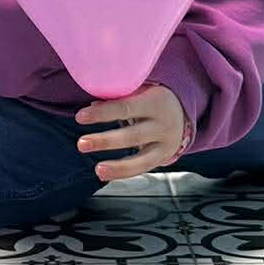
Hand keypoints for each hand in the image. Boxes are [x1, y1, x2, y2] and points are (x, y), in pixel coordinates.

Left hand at [75, 83, 189, 180]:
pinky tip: (105, 174)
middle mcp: (162, 124)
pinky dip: (124, 173)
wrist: (183, 111)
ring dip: (117, 166)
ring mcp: (165, 143)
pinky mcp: (164, 157)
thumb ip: (118, 96)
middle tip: (81, 144)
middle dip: (105, 141)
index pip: (125, 107)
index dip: (102, 113)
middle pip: (132, 135)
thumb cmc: (152, 98)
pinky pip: (143, 168)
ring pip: (141, 158)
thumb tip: (91, 106)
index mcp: (155, 101)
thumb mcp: (141, 90)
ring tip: (97, 169)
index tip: (80, 117)